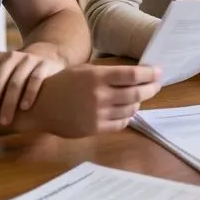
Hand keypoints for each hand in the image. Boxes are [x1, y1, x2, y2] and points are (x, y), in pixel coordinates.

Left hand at [0, 48, 66, 126]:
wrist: (47, 57)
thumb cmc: (16, 70)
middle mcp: (11, 57)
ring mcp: (29, 60)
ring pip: (15, 83)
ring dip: (8, 104)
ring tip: (4, 122)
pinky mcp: (44, 65)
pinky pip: (35, 80)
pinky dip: (29, 94)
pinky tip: (24, 108)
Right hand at [23, 64, 162, 137]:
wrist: (40, 105)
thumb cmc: (64, 83)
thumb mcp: (85, 70)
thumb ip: (109, 73)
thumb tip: (136, 74)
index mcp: (97, 76)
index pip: (132, 75)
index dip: (149, 73)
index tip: (159, 72)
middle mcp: (100, 95)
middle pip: (136, 92)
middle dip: (151, 88)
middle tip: (157, 85)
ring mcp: (98, 113)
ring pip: (131, 109)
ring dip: (138, 102)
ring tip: (138, 97)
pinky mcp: (95, 128)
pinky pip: (121, 124)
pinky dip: (127, 117)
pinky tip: (126, 111)